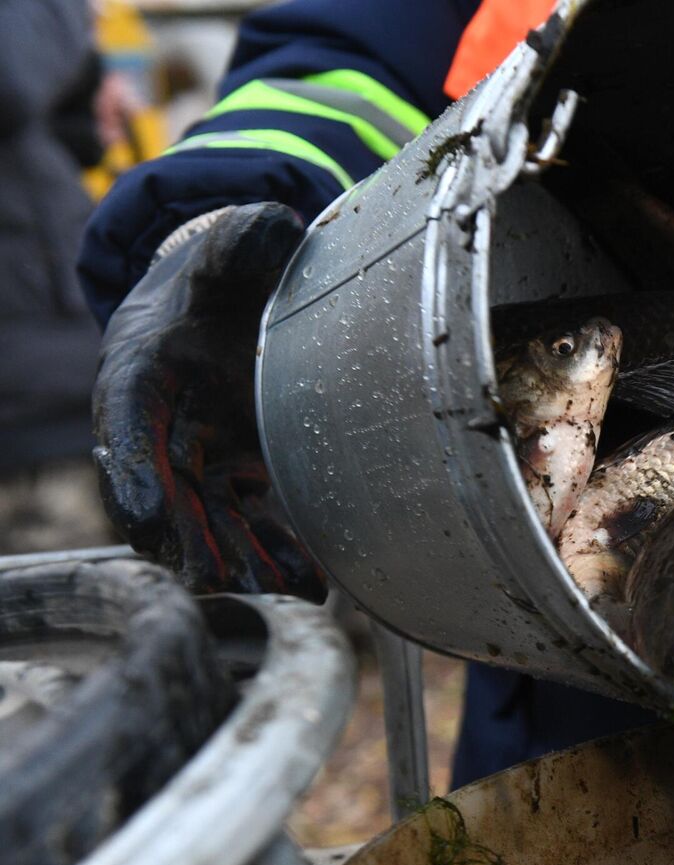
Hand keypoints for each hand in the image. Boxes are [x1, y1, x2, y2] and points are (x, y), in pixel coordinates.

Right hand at [92, 202, 324, 598]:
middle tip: (214, 582)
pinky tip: (311, 583)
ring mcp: (200, 452)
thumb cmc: (222, 272)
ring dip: (235, 559)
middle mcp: (163, 423)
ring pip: (208, 518)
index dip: (132, 475)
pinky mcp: (239, 468)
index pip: (125, 429)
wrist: (234, 294)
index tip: (146, 522)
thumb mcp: (228, 251)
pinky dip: (275, 552)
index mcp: (141, 374)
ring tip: (270, 594)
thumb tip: (272, 224)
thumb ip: (241, 240)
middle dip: (187, 541)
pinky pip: (250, 519)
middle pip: (165, 490)